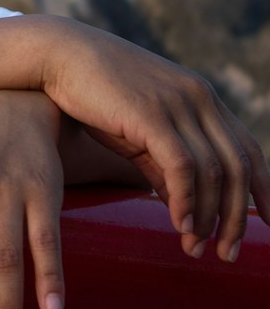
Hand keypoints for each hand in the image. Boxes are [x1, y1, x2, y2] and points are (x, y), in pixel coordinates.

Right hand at [37, 17, 269, 261]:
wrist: (59, 54)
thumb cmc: (95, 92)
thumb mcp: (138, 127)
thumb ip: (163, 162)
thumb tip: (182, 205)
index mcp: (202, 97)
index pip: (247, 149)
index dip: (262, 188)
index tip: (266, 223)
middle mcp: (199, 97)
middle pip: (238, 166)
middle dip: (237, 216)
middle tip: (227, 254)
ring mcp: (177, 104)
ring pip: (213, 171)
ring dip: (209, 217)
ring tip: (195, 248)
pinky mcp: (152, 114)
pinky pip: (183, 166)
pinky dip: (186, 201)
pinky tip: (180, 224)